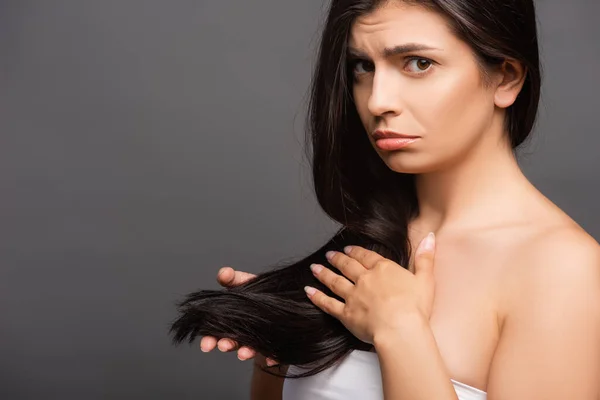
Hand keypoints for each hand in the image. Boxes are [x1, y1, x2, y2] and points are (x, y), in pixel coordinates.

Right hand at [199, 266, 278, 365]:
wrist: (283, 305)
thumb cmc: (260, 293)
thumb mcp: (246, 282)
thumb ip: (233, 278)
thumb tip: (223, 273)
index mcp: (230, 319)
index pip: (215, 329)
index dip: (209, 336)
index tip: (206, 343)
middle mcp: (241, 331)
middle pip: (229, 341)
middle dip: (224, 345)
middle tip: (222, 346)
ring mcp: (256, 339)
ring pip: (248, 349)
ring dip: (245, 352)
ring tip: (244, 353)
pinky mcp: (273, 345)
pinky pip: (272, 354)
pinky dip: (271, 357)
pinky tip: (271, 359)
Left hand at [305, 233, 436, 344]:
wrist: (400, 328)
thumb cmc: (415, 307)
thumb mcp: (426, 279)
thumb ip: (425, 257)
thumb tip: (430, 237)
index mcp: (384, 270)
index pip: (367, 257)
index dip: (357, 252)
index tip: (349, 249)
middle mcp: (365, 280)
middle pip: (348, 266)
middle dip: (338, 259)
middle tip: (329, 254)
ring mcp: (353, 296)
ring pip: (335, 281)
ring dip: (324, 274)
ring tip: (315, 268)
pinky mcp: (346, 314)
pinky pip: (328, 304)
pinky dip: (317, 297)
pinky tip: (309, 291)